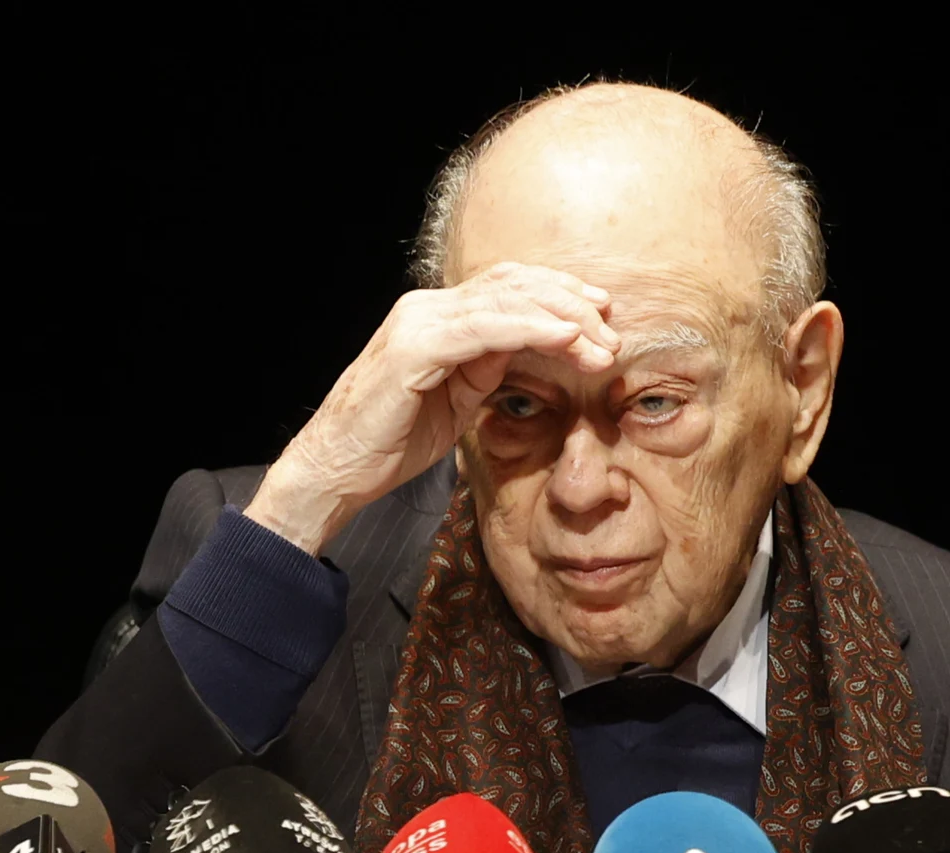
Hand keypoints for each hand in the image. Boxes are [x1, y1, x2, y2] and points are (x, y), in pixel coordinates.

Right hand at [248, 262, 620, 553]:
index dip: (559, 294)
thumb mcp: (456, 398)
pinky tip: (565, 338)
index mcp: (438, 316)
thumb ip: (487, 367)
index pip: (509, 288)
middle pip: (514, 285)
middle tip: (612, 328)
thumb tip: (530, 347)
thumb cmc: (391, 440)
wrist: (336, 470)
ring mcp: (419, 323)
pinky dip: (530, 328)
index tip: (601, 313)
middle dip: (571, 303)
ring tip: (600, 340)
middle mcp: (427, 308)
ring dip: (562, 317)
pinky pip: (484, 329)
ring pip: (505, 301)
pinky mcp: (414, 348)